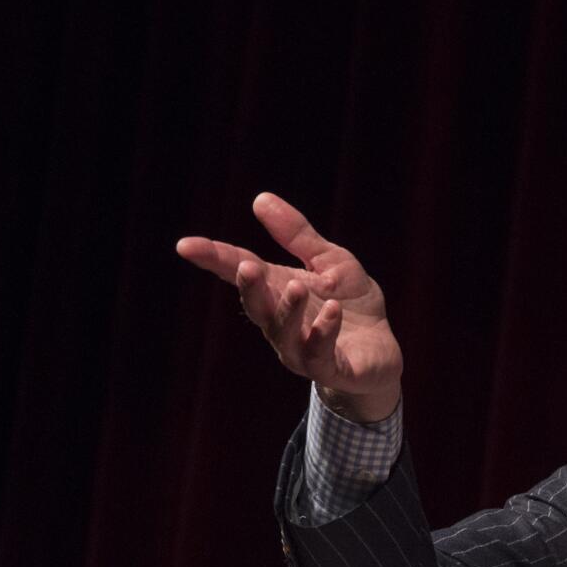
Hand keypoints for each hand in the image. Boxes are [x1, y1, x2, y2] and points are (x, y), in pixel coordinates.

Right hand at [177, 192, 401, 422]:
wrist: (381, 351)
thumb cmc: (351, 303)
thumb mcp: (329, 260)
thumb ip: (297, 235)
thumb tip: (260, 198)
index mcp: (278, 291)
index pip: (240, 271)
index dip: (213, 259)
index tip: (185, 245)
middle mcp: (281, 323)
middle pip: (256, 306)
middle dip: (250, 288)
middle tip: (247, 266)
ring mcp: (302, 349)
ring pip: (284, 334)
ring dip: (288, 310)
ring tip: (297, 287)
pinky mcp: (330, 368)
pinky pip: (319, 353)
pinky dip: (324, 332)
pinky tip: (333, 311)